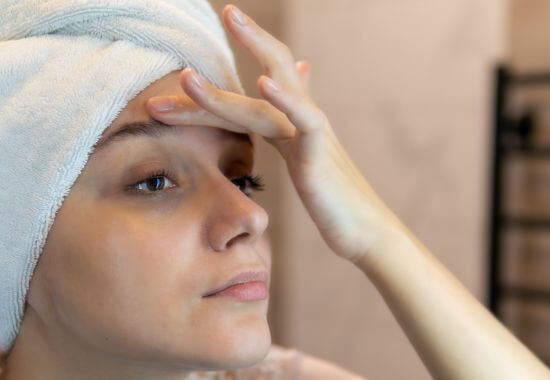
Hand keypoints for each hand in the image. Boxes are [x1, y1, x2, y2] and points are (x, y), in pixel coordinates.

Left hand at [146, 4, 405, 262]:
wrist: (364, 232)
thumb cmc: (333, 198)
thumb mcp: (308, 154)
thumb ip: (294, 121)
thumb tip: (294, 84)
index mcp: (292, 122)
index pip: (256, 86)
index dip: (234, 64)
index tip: (198, 51)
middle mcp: (302, 120)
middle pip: (271, 69)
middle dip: (248, 38)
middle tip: (225, 8)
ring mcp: (312, 136)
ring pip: (270, 98)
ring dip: (222, 90)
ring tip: (185, 77)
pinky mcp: (320, 159)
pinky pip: (306, 121)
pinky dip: (286, 99)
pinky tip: (263, 83)